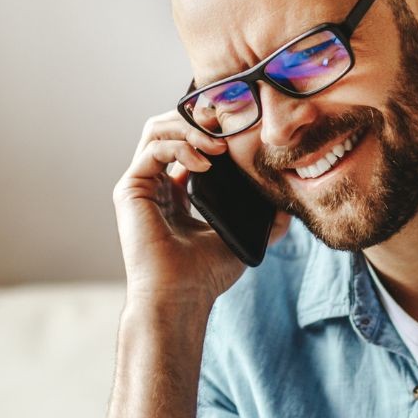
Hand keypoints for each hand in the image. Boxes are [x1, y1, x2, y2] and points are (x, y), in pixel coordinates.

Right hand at [112, 113, 290, 306]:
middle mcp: (154, 185)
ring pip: (157, 130)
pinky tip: (206, 163)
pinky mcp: (130, 189)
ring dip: (190, 128)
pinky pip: (154, 149)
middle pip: (168, 127)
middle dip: (199, 120)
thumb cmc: (204, 276)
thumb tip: (287, 207)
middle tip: (228, 124)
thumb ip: (262, 221)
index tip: (239, 130)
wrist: (180, 297)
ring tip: (219, 144)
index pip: (186, 143)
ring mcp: (140, 185)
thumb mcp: (240, 239)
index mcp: (174, 193)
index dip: (210, 130)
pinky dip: (181, 147)